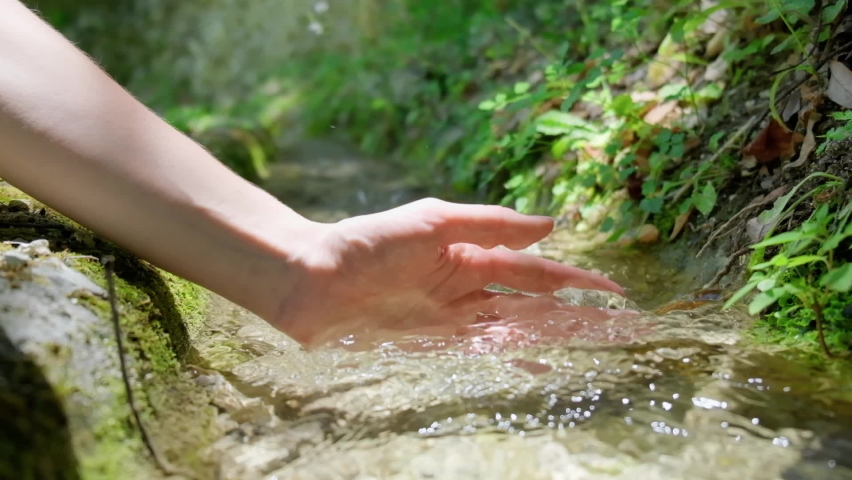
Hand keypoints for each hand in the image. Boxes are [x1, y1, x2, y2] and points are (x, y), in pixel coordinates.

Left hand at [274, 198, 624, 345]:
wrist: (313, 280)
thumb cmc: (368, 242)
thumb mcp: (432, 221)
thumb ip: (490, 225)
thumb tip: (551, 226)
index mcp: (470, 255)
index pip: (535, 270)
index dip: (575, 280)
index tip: (614, 291)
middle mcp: (468, 289)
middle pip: (532, 305)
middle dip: (576, 315)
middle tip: (622, 328)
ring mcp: (451, 320)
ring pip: (514, 331)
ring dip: (553, 339)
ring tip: (594, 348)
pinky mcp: (431, 345)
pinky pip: (480, 353)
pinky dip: (511, 361)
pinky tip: (538, 370)